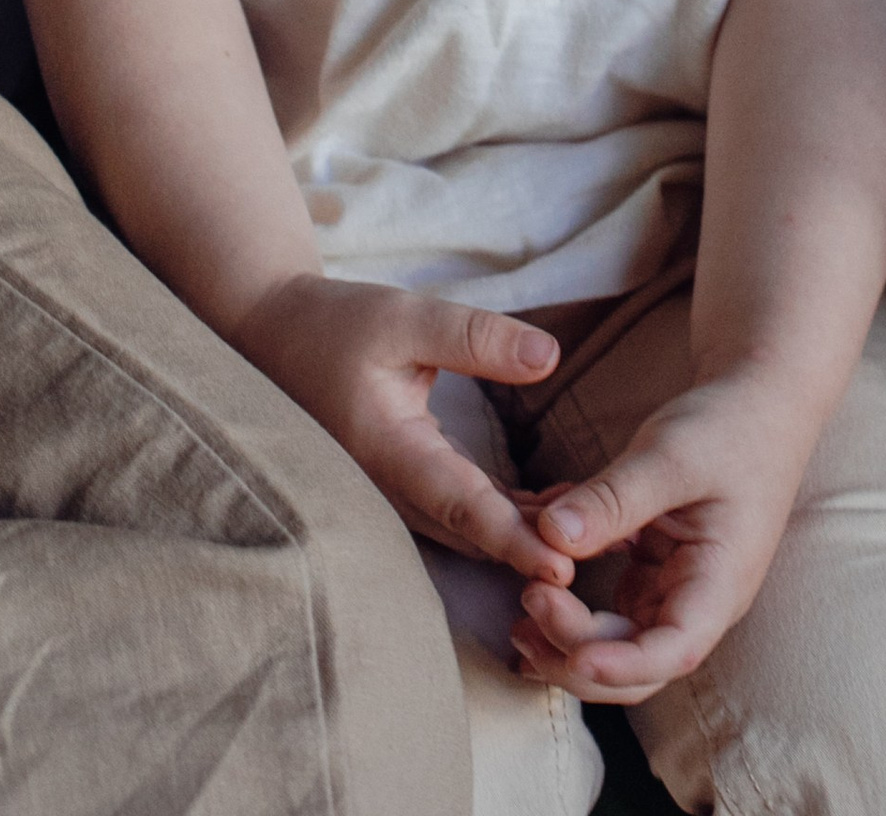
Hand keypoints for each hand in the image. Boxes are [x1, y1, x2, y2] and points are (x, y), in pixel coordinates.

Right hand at [236, 273, 569, 582]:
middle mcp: (392, 490)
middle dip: (536, 552)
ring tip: (598, 535)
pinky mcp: (405, 485)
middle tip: (611, 558)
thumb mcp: (406, 317)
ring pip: (470, 533)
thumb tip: (550, 359)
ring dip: (526, 538)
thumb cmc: (337, 325)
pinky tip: (552, 510)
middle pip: (474, 536)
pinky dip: (505, 520)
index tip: (563, 568)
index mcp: (390, 453)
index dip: (515, 540)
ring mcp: (395, 495)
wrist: (275, 338)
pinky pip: (460, 516)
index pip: (464, 509)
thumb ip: (476, 337)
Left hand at [510, 374, 814, 704]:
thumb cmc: (729, 426)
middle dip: (577, 652)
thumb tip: (548, 536)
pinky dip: (571, 598)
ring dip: (567, 637)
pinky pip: (609, 604)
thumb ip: (612, 499)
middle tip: (527, 605)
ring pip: (617, 641)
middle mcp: (698, 601)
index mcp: (719, 583)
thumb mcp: (671, 455)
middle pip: (637, 664)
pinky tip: (536, 571)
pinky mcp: (654, 570)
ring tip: (519, 610)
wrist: (760, 400)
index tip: (571, 653)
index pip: (673, 651)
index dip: (620, 665)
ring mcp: (675, 589)